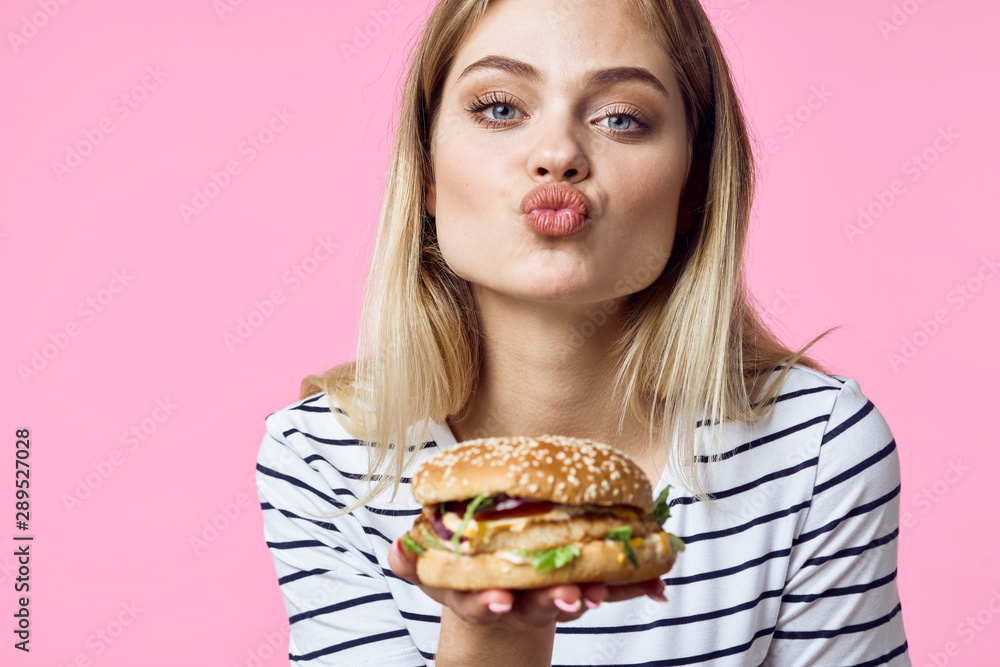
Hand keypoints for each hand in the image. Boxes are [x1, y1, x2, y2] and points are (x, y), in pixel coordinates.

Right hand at [388, 536, 667, 629]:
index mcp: (482, 598)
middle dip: (553, 602)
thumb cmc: (463, 571)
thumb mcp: (432, 569)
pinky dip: (633, 588)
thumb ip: (411, 560)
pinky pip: (610, 590)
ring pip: (573, 601)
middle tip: (570, 595)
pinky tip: (654, 585)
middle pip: (536, 609)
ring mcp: (551, 599)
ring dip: (592, 595)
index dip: (491, 603)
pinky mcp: (583, 587)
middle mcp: (520, 604)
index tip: (500, 600)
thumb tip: (395, 548)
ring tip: (606, 587)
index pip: (484, 603)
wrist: (499, 592)